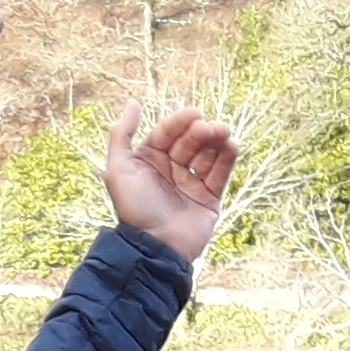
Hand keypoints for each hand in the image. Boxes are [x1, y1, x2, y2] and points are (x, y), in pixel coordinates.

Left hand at [103, 102, 237, 261]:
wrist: (156, 247)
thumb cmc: (134, 210)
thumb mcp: (117, 170)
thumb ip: (121, 135)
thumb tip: (132, 102)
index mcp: (149, 160)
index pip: (168, 133)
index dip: (180, 122)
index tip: (194, 115)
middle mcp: (171, 170)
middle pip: (190, 142)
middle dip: (200, 132)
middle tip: (208, 129)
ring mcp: (191, 184)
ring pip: (208, 154)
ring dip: (216, 141)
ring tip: (223, 133)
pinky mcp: (209, 198)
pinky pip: (221, 174)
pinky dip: (227, 159)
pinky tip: (231, 146)